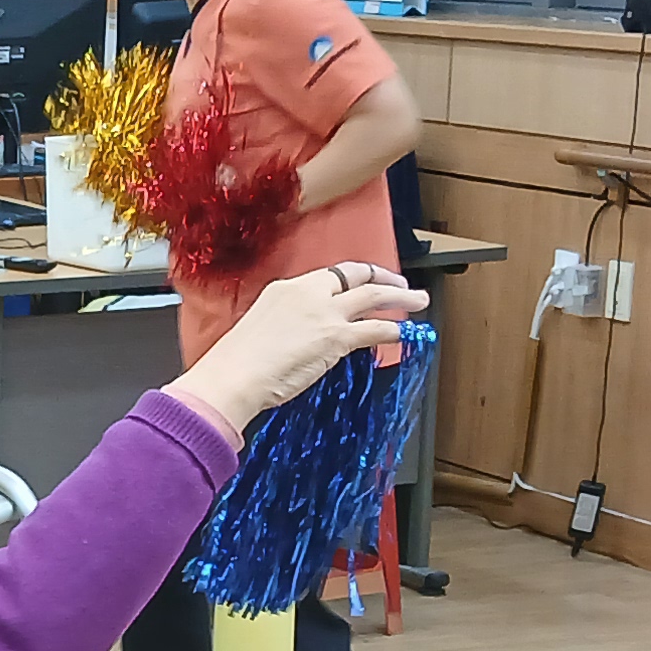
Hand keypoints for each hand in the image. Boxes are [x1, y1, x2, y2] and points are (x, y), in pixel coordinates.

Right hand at [164, 264, 428, 441]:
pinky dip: (392, 329)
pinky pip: (374, 329)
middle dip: (382, 277)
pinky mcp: (336, 337)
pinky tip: (403, 333)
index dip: (351, 278)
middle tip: (399, 284)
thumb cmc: (236, 363)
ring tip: (418, 301)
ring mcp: (324, 313)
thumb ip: (285, 324)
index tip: (363, 282)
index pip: (327, 276)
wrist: (232, 376)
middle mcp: (307, 292)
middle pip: (355, 275)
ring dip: (400, 297)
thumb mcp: (260, 328)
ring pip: (372, 296)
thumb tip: (301, 337)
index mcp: (285, 288)